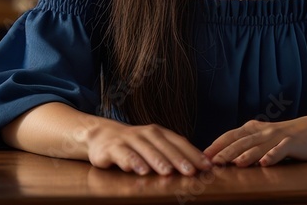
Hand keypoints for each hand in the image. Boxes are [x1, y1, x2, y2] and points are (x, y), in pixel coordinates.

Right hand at [85, 122, 212, 175]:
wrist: (100, 135)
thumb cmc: (134, 145)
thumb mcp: (154, 146)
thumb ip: (173, 153)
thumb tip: (202, 166)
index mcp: (158, 133)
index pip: (179, 142)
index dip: (193, 153)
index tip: (206, 166)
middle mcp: (145, 134)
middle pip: (164, 146)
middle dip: (178, 159)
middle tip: (190, 171)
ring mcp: (128, 139)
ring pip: (144, 149)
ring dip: (156, 160)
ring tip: (167, 172)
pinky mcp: (112, 148)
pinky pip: (123, 154)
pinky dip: (131, 161)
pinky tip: (138, 170)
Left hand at [204, 116, 306, 166]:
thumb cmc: (280, 136)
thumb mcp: (260, 136)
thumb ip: (243, 143)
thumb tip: (220, 155)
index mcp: (251, 128)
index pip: (230, 136)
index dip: (217, 145)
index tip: (203, 155)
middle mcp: (262, 132)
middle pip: (241, 142)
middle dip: (226, 152)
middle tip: (213, 162)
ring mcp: (276, 137)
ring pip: (259, 146)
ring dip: (247, 155)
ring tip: (235, 163)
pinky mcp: (291, 143)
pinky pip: (280, 150)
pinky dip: (272, 155)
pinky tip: (265, 162)